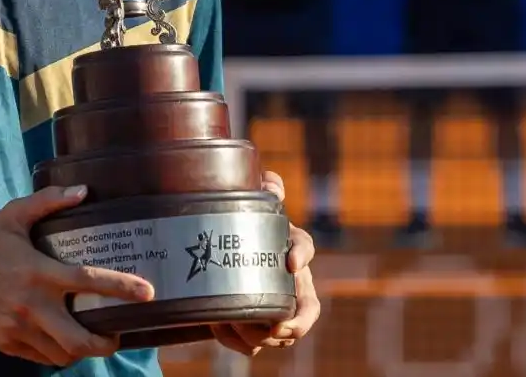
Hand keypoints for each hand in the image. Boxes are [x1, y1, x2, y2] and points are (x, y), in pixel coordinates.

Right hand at [0, 185, 154, 365]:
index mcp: (40, 271)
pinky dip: (55, 354)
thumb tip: (83, 190)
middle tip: (116, 336)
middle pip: (78, 338)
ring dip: (81, 352)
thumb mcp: (13, 216)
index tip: (147, 294)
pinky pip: (39, 358)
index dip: (122, 288)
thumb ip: (49, 201)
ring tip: (91, 342)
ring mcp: (19, 329)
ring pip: (61, 354)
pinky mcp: (6, 344)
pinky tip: (60, 344)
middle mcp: (33, 304)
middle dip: (105, 344)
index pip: (89, 281)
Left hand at [210, 171, 319, 356]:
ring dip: (259, 334)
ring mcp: (277, 307)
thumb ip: (264, 190)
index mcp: (289, 247)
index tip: (292, 263)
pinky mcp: (257, 327)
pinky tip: (220, 329)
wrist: (219, 253)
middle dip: (295, 324)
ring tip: (232, 322)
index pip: (305, 247)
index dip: (302, 256)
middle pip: (306, 310)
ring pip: (280, 333)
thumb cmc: (242, 226)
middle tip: (274, 326)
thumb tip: (271, 182)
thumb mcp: (251, 207)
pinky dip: (237, 341)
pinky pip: (253, 343)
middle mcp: (291, 282)